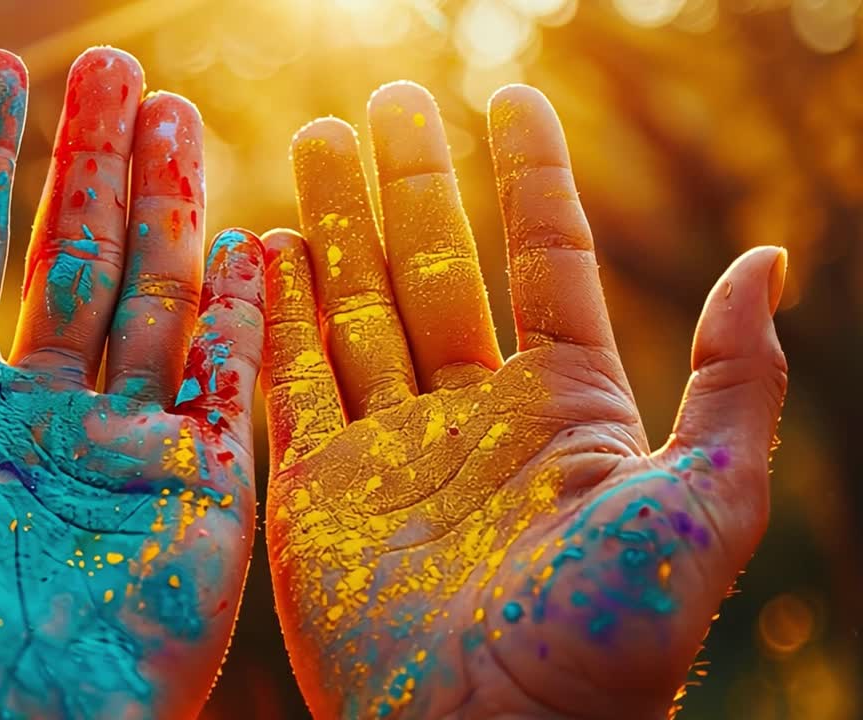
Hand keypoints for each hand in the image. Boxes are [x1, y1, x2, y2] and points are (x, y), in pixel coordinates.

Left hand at [0, 47, 264, 719]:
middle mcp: (39, 416)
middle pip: (73, 255)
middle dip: (94, 160)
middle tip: (121, 68)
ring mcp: (126, 450)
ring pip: (154, 296)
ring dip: (169, 204)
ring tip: (177, 113)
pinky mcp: (200, 494)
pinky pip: (228, 382)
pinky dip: (244, 314)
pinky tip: (253, 244)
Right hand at [262, 82, 786, 719]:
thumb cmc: (608, 642)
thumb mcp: (700, 506)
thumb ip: (733, 384)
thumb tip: (771, 261)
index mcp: (565, 409)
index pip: (543, 260)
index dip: (529, 176)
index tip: (509, 99)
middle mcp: (471, 417)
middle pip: (430, 270)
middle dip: (406, 185)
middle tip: (381, 103)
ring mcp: (386, 449)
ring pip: (352, 309)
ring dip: (333, 226)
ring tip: (315, 140)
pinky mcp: (314, 491)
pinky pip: (285, 382)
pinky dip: (269, 314)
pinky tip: (261, 247)